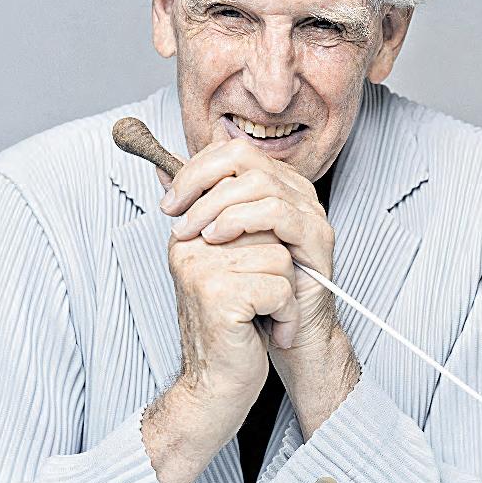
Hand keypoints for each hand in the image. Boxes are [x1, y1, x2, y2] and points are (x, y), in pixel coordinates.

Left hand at [158, 134, 337, 352]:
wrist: (287, 331)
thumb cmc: (256, 286)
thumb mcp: (217, 239)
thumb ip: (197, 202)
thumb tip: (163, 170)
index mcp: (273, 183)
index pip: (230, 151)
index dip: (195, 168)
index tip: (170, 202)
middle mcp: (294, 189)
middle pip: (243, 156)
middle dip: (200, 179)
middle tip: (174, 212)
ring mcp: (310, 211)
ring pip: (258, 182)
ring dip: (215, 204)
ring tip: (194, 232)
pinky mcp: (317, 236)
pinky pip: (277, 213)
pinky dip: (241, 220)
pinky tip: (218, 239)